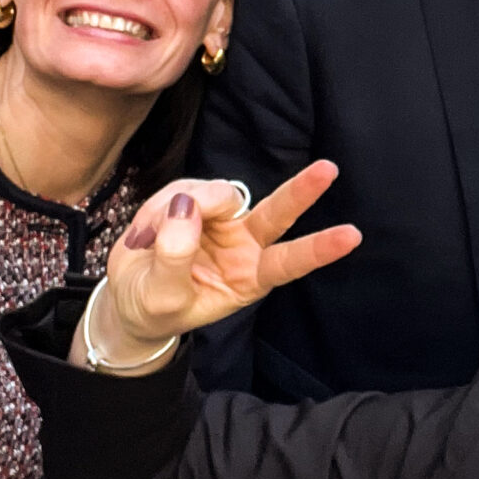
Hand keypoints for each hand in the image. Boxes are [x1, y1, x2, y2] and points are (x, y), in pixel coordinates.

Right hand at [81, 164, 360, 371]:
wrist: (127, 296)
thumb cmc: (155, 308)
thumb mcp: (164, 298)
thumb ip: (175, 257)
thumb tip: (186, 207)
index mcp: (249, 277)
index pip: (290, 262)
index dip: (320, 249)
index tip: (352, 236)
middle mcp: (244, 244)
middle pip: (277, 212)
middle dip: (301, 191)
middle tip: (328, 170)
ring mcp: (221, 220)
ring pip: (216, 194)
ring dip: (179, 209)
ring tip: (147, 240)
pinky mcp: (195, 201)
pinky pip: (182, 190)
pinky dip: (158, 207)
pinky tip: (144, 230)